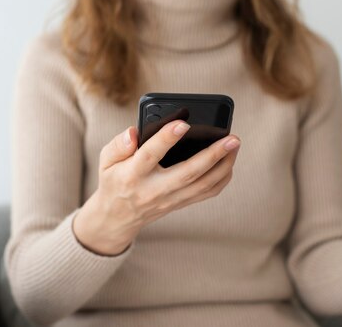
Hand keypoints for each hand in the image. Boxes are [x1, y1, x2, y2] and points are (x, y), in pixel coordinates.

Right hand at [73, 120, 240, 254]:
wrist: (118, 217)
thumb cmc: (114, 180)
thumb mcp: (106, 161)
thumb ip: (118, 144)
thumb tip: (134, 132)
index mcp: (133, 174)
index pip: (151, 155)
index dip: (167, 138)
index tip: (183, 123)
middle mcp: (154, 189)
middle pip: (188, 173)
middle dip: (213, 154)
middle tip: (231, 138)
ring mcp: (170, 199)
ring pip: (203, 184)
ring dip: (224, 165)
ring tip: (235, 145)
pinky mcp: (181, 203)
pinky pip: (207, 193)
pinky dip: (222, 178)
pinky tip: (229, 162)